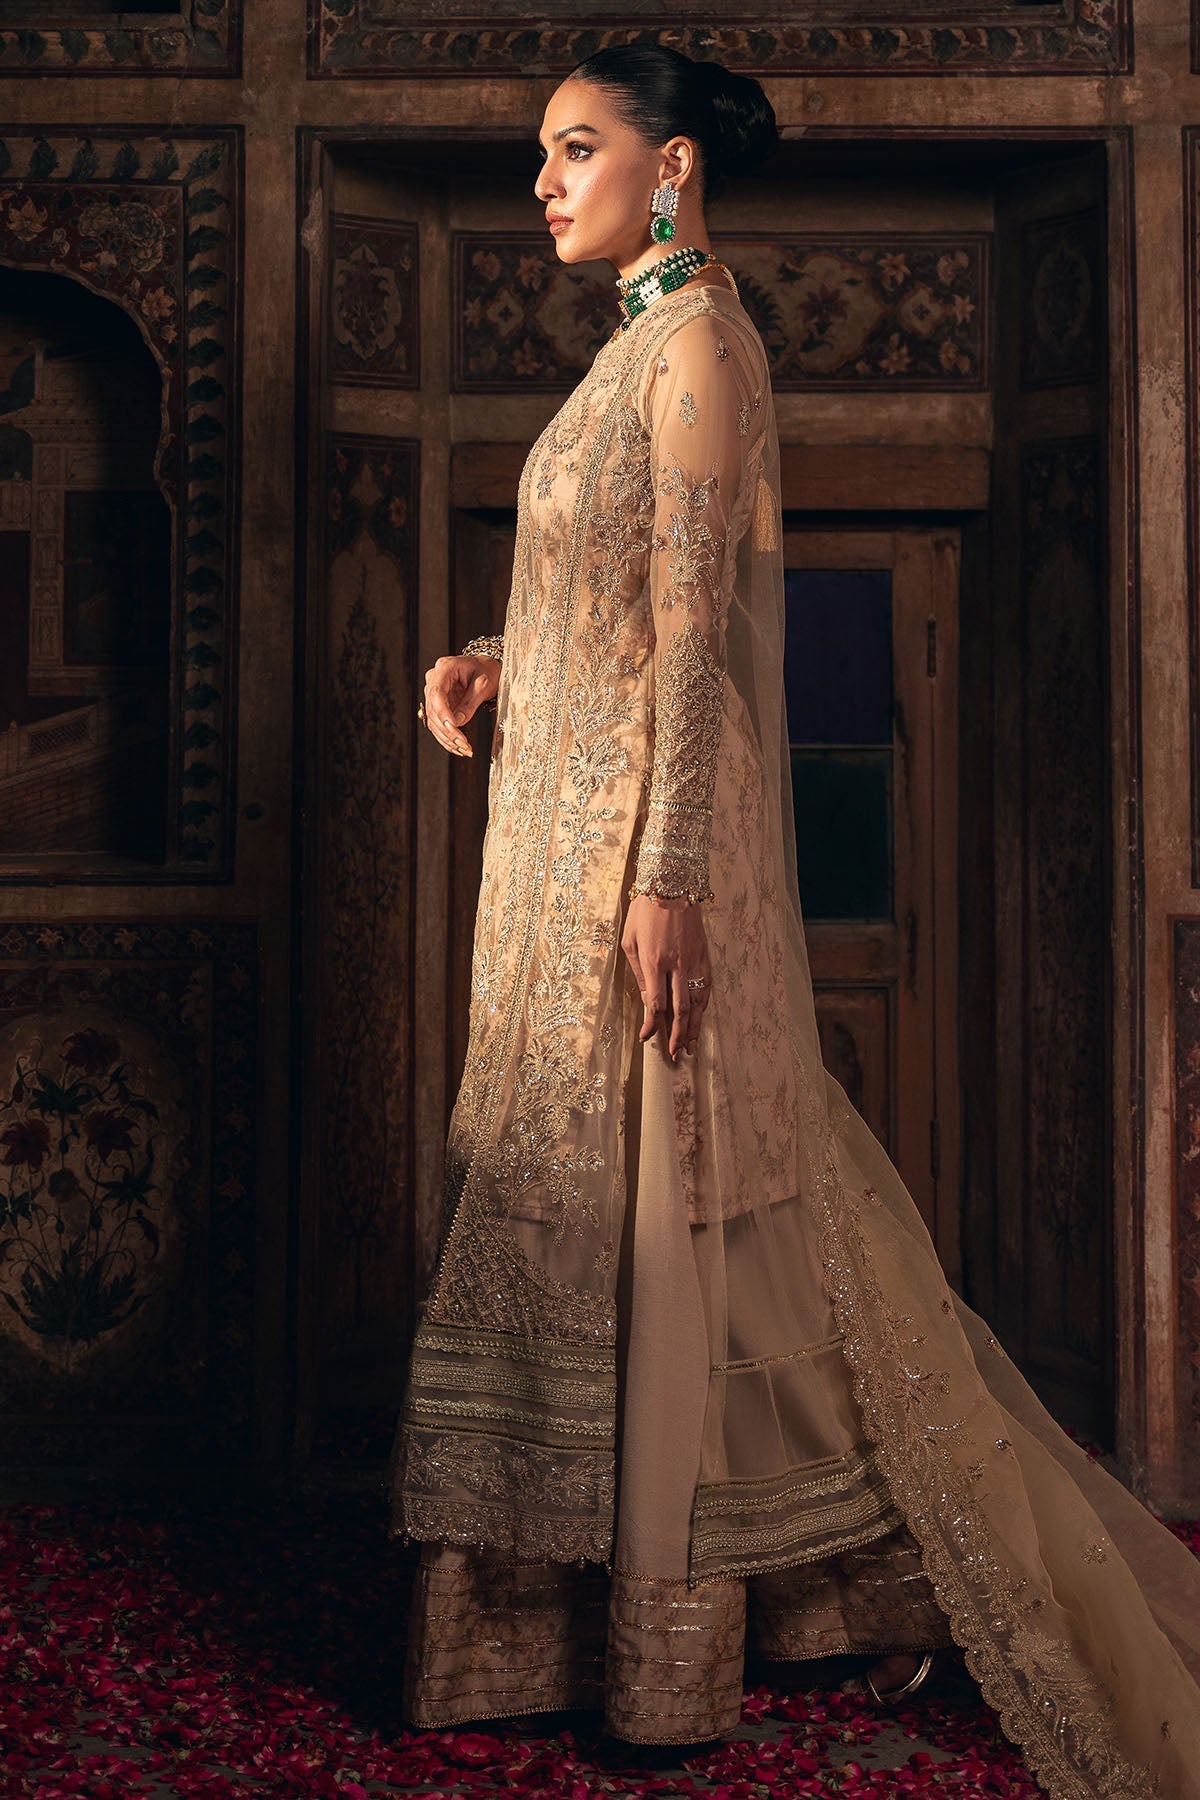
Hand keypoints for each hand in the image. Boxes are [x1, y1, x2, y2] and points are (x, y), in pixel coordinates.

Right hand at [421, 654, 499, 756]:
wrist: (486, 669)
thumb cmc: (487, 671)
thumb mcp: (484, 684)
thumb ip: (470, 702)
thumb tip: (457, 723)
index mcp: (444, 668)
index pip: (436, 692)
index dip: (443, 712)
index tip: (454, 727)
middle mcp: (434, 679)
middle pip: (433, 709)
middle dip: (447, 730)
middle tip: (464, 745)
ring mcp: (434, 692)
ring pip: (433, 720)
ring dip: (447, 738)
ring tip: (464, 750)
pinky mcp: (438, 705)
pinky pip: (438, 723)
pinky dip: (447, 737)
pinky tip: (458, 747)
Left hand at [621, 893, 710, 1060]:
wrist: (672, 886)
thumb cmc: (644, 911)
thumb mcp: (630, 940)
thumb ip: (638, 972)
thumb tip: (648, 998)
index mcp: (654, 961)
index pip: (656, 1003)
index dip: (652, 1025)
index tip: (646, 1037)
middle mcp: (676, 964)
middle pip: (680, 1009)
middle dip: (677, 1035)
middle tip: (675, 1054)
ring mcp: (693, 961)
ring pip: (697, 1002)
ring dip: (694, 1026)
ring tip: (691, 1046)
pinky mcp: (704, 956)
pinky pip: (705, 987)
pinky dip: (703, 1006)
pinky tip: (700, 1018)